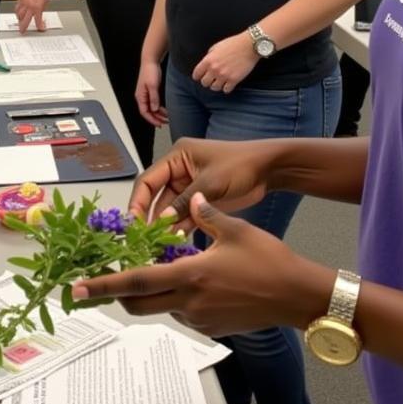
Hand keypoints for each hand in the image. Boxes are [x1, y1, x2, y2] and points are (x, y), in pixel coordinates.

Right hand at [14, 0, 49, 31]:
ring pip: (18, 14)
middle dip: (23, 27)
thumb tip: (39, 14)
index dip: (39, 26)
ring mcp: (24, 1)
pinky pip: (17, 7)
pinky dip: (17, 11)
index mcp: (38, 7)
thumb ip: (41, 9)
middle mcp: (30, 5)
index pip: (38, 21)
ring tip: (20, 22)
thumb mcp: (46, 1)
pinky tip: (19, 13)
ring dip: (19, 19)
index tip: (41, 28)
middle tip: (22, 31)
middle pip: (24, 20)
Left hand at [71, 193, 330, 334]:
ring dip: (154, 291)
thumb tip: (191, 200)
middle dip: (118, 294)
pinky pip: (184, 312)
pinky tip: (199, 281)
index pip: (135, 282)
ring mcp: (200, 318)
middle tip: (104, 281)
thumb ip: (206, 215)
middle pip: (138, 303)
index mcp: (189, 274)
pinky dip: (178, 297)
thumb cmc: (269, 261)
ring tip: (169, 267)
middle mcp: (189, 301)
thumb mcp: (235, 230)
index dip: (103, 285)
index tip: (79, 288)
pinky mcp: (212, 328)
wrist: (297, 297)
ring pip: (162, 306)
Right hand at [122, 136, 278, 228]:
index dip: (138, 201)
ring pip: (169, 209)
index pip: (147, 180)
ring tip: (158, 245)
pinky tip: (175, 243)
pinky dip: (180, 228)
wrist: (269, 169)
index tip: (133, 222)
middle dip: (151, 217)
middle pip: (156, 196)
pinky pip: (184, 215)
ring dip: (165, 225)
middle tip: (144, 239)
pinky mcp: (200, 200)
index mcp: (176, 157)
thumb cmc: (240, 165)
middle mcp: (178, 171)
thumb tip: (163, 221)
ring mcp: (189, 187)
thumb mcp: (211, 182)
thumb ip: (186, 202)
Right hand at [135, 59, 167, 126]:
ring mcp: (146, 94)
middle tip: (165, 122)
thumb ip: (154, 98)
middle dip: (156, 118)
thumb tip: (155, 109)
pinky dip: (159, 108)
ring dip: (158, 114)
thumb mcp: (153, 85)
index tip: (159, 124)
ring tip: (167, 117)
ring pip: (151, 108)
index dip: (152, 120)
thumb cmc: (150, 71)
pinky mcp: (150, 91)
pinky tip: (164, 110)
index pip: (144, 112)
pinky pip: (154, 103)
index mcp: (140, 96)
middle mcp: (142, 97)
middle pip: (148, 112)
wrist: (151, 61)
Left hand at [191, 32, 257, 92]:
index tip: (199, 77)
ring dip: (217, 85)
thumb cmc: (233, 44)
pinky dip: (226, 88)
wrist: (249, 46)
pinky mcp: (234, 80)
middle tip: (211, 79)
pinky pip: (226, 90)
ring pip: (214, 88)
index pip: (196, 74)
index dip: (197, 76)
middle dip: (207, 81)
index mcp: (208, 60)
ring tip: (220, 81)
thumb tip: (206, 64)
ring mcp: (224, 75)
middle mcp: (214, 69)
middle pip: (204, 83)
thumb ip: (209, 56)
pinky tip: (228, 83)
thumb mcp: (216, 47)